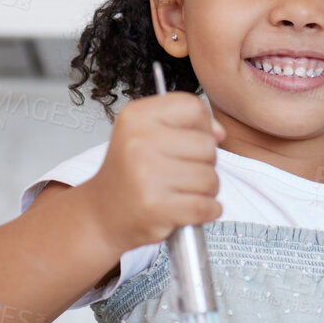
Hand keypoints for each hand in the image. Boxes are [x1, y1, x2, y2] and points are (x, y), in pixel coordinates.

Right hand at [84, 91, 226, 251]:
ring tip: (179, 192)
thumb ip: (187, 125)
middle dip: (203, 164)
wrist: (103, 214)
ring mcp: (147, 175)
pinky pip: (207, 206)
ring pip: (211, 178)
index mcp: (136, 117)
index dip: (202, 127)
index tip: (188, 142)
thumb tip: (219, 133)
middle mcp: (139, 142)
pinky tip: (186, 209)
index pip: (194, 108)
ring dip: (204, 191)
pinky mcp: (157, 207)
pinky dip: (206, 211)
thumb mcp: (147, 134)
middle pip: (208, 145)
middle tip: (178, 173)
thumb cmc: (130, 175)